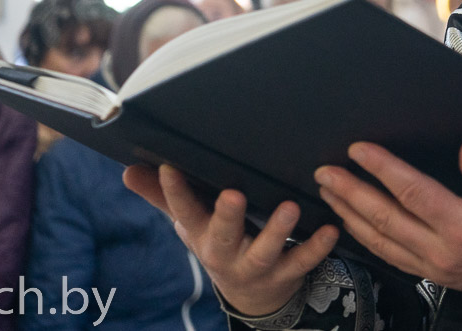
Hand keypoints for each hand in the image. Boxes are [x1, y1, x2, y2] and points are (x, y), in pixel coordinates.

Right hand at [124, 164, 337, 316]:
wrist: (252, 294)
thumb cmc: (219, 241)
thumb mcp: (191, 224)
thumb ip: (163, 197)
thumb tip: (129, 171)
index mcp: (201, 235)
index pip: (183, 212)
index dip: (174, 192)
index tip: (170, 166)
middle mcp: (226, 253)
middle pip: (224, 236)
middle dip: (227, 217)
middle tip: (233, 194)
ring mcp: (257, 266)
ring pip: (266, 251)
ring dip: (278, 231)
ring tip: (290, 207)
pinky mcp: (287, 273)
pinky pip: (303, 262)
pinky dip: (317, 247)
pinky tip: (331, 228)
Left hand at [316, 140, 461, 308]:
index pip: (412, 192)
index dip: (382, 168)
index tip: (359, 150)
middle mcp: (442, 251)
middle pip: (385, 218)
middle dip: (351, 192)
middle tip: (325, 172)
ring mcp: (434, 267)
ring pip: (381, 242)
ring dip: (350, 215)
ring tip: (330, 192)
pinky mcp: (433, 276)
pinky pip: (391, 258)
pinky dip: (366, 240)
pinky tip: (353, 225)